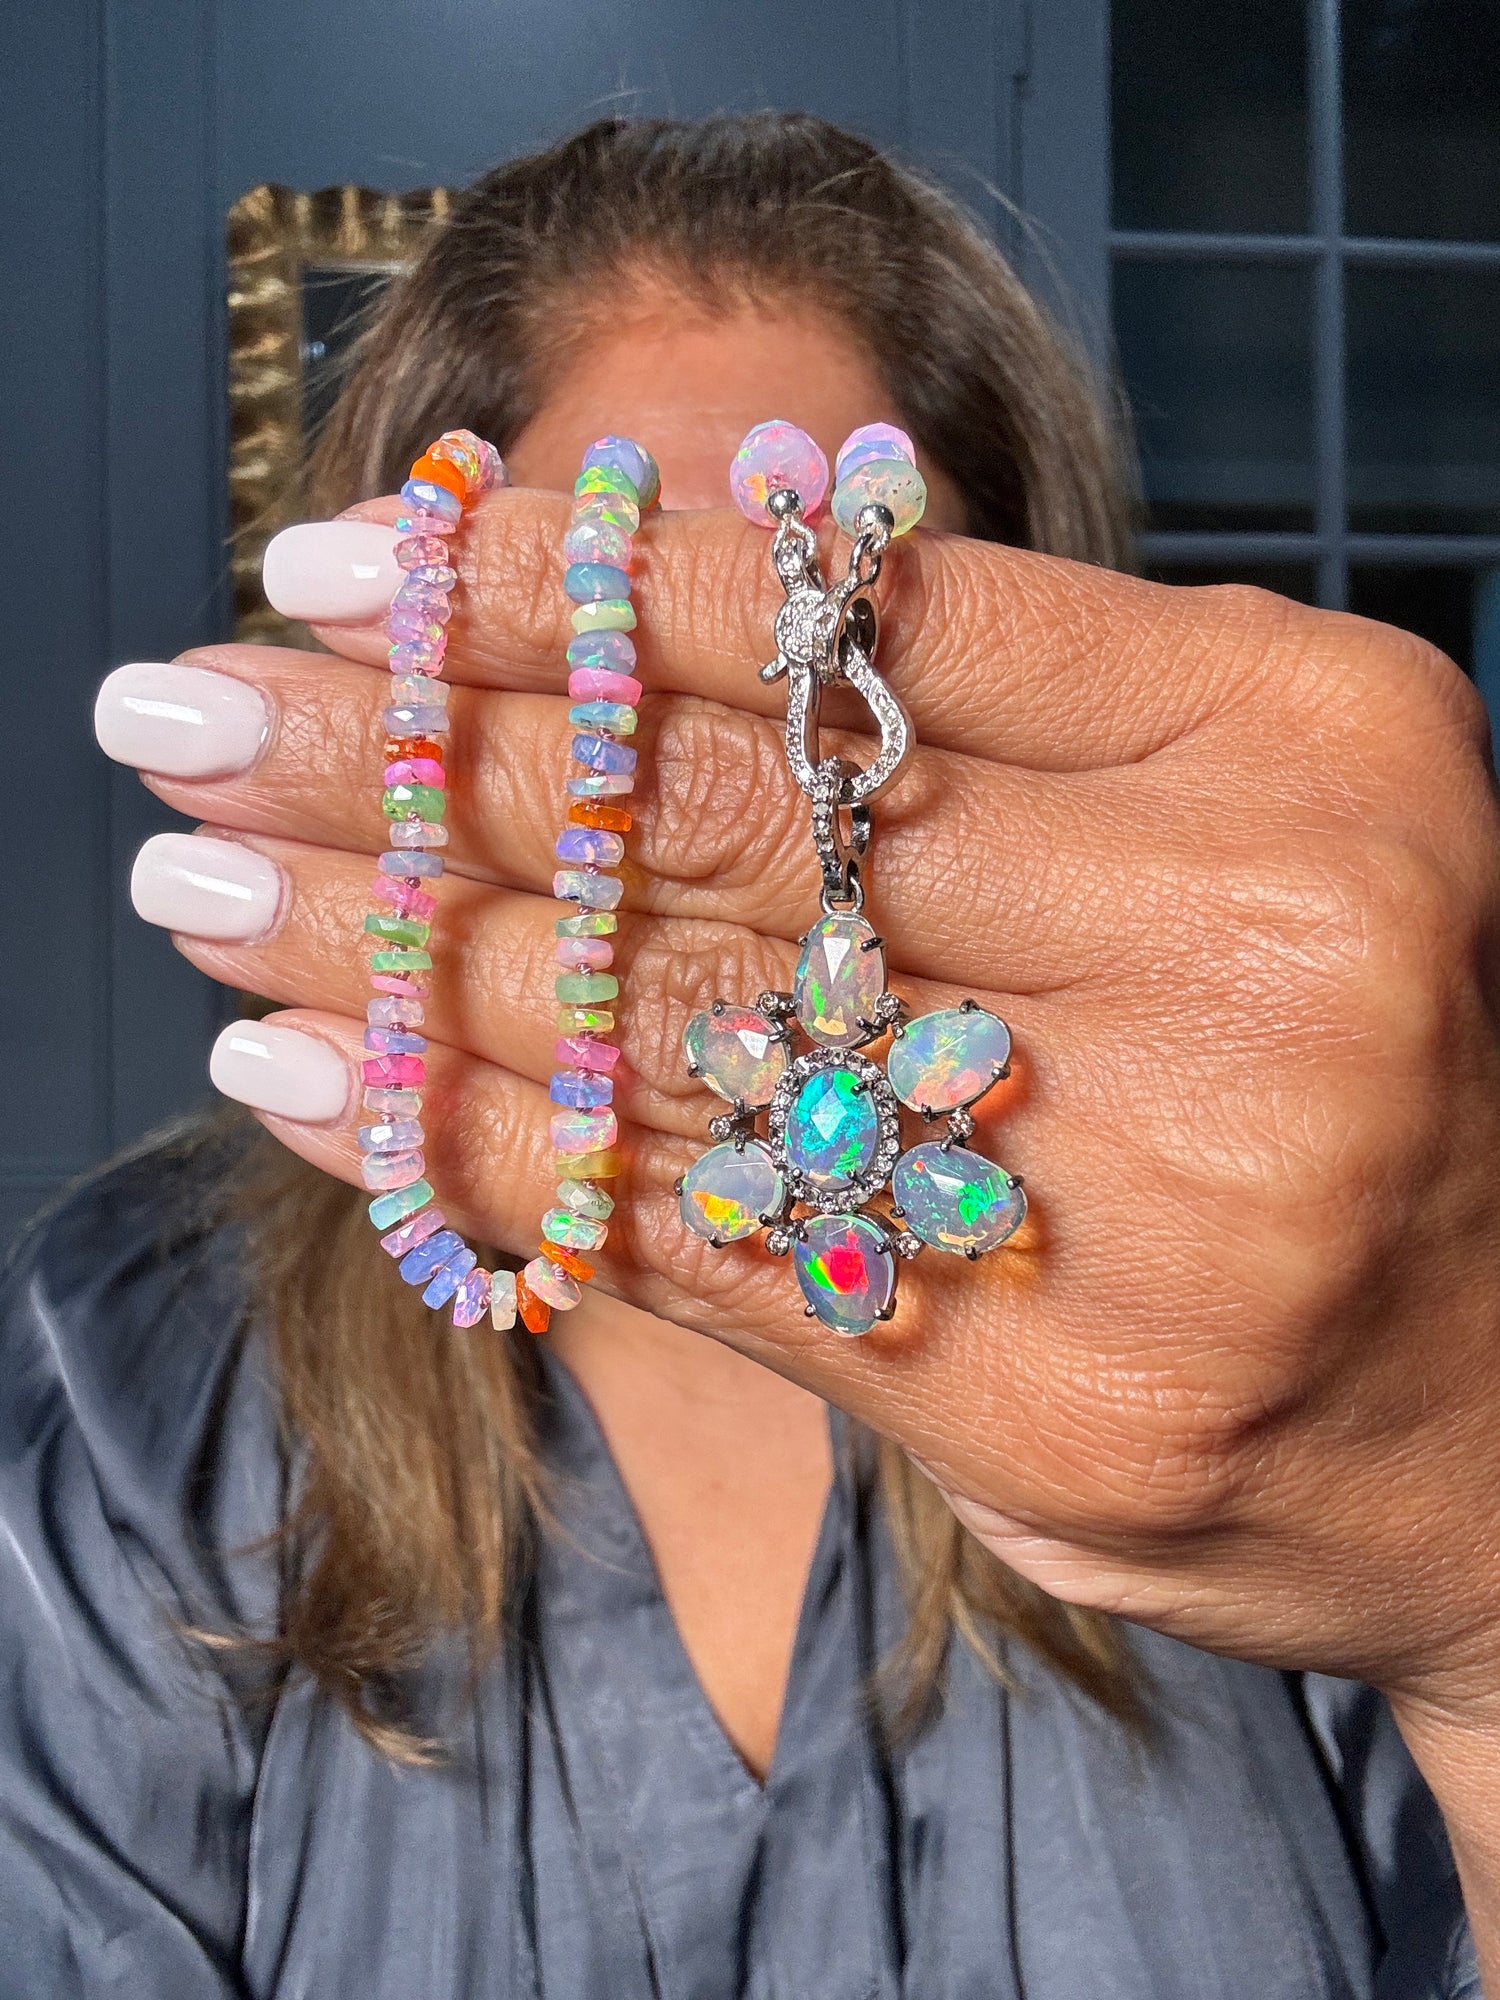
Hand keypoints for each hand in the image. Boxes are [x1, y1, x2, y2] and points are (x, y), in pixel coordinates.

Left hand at [129, 492, 1499, 1712]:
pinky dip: (481, 1157)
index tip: (342, 559)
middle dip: (410, 753)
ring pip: (683, 1028)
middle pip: (736, 814)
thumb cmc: (1345, 1063)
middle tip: (182, 708)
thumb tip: (643, 583)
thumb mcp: (1236, 810)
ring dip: (395, 950)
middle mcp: (1256, 950)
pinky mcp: (1047, 1403)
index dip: (565, 573)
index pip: (852, 612)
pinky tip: (306, 1081)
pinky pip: (699, 1244)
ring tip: (194, 884)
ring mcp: (1166, 1196)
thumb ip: (1000, 714)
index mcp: (1305, 743)